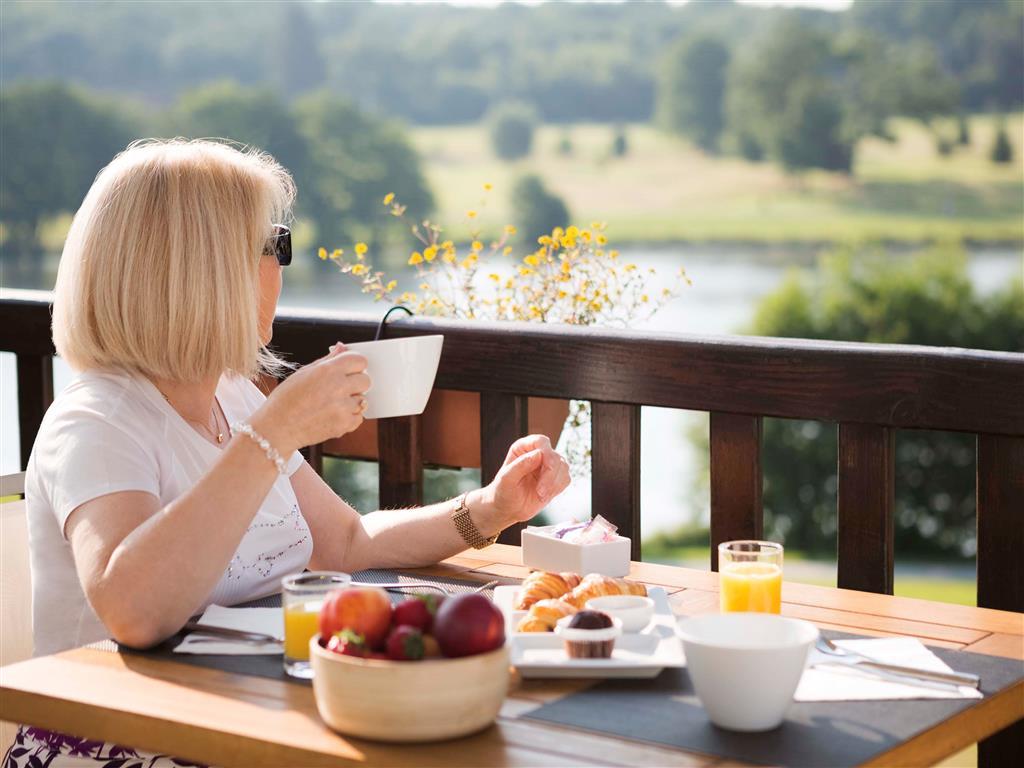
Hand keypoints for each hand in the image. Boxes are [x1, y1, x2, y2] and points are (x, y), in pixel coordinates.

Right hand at [250, 343, 370, 453]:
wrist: (277, 428)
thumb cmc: (286, 399)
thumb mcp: (303, 373)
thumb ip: (327, 360)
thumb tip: (342, 347)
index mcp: (327, 370)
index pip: (360, 360)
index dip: (355, 364)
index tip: (350, 370)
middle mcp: (337, 387)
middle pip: (366, 380)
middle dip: (356, 383)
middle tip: (341, 388)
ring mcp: (342, 407)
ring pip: (363, 400)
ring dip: (352, 401)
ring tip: (332, 404)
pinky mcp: (344, 425)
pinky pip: (359, 418)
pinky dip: (350, 417)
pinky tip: (333, 415)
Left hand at [473, 435, 570, 529]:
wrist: (507, 509)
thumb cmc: (503, 492)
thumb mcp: (506, 479)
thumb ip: (520, 465)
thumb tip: (538, 454)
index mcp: (523, 448)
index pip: (541, 442)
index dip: (546, 453)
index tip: (546, 469)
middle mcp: (537, 453)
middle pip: (554, 456)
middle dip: (550, 475)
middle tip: (540, 491)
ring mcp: (547, 465)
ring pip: (563, 467)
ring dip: (554, 483)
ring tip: (540, 495)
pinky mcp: (555, 478)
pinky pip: (566, 479)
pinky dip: (557, 488)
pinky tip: (544, 495)